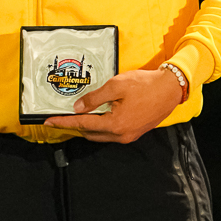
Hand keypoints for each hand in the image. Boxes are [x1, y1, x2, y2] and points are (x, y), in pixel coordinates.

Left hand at [43, 66, 186, 144]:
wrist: (172, 89)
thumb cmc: (146, 85)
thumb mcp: (116, 86)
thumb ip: (94, 98)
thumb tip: (78, 108)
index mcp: (115, 124)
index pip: (82, 125)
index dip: (63, 122)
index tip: (48, 122)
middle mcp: (121, 135)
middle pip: (90, 133)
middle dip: (74, 126)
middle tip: (60, 118)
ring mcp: (129, 136)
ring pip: (100, 135)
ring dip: (87, 127)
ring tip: (75, 117)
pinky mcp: (135, 132)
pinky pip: (111, 133)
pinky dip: (100, 126)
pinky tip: (96, 116)